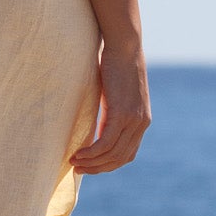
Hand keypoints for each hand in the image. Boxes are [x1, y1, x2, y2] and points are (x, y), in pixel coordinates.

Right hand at [71, 39, 150, 173]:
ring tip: (74, 162)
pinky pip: (106, 143)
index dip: (108, 164)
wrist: (125, 47)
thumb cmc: (116, 64)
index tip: (90, 165)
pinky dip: (91, 153)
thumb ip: (112, 110)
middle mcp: (140, 124)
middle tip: (78, 169)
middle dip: (98, 168)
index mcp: (141, 120)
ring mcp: (133, 120)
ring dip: (92, 163)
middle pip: (120, 158)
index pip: (127, 154)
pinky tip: (78, 154)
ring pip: (112, 154)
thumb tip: (97, 122)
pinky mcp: (122, 114)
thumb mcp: (115, 93)